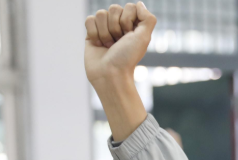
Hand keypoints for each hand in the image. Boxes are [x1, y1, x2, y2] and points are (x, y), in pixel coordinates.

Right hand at [84, 3, 153, 140]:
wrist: (109, 74)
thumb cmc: (127, 58)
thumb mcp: (144, 38)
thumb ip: (148, 19)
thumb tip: (139, 3)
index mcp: (134, 25)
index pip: (130, 7)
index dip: (128, 20)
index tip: (129, 36)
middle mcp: (119, 25)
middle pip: (114, 8)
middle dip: (116, 27)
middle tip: (118, 43)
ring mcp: (105, 28)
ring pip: (100, 13)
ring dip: (105, 32)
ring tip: (108, 46)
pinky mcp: (91, 33)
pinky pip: (89, 19)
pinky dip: (94, 33)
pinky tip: (98, 44)